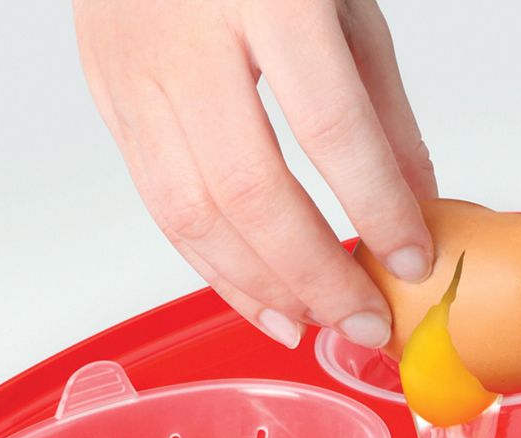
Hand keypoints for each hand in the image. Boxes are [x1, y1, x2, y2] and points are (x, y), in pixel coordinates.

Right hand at [73, 0, 435, 348]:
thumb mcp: (345, 3)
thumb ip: (382, 109)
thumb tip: (414, 205)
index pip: (329, 125)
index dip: (375, 206)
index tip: (411, 260)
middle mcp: (187, 34)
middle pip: (249, 188)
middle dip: (314, 275)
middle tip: (363, 320)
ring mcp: (133, 67)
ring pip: (190, 212)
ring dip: (259, 287)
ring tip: (314, 324)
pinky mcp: (106, 95)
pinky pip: (158, 204)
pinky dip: (211, 265)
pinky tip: (258, 297)